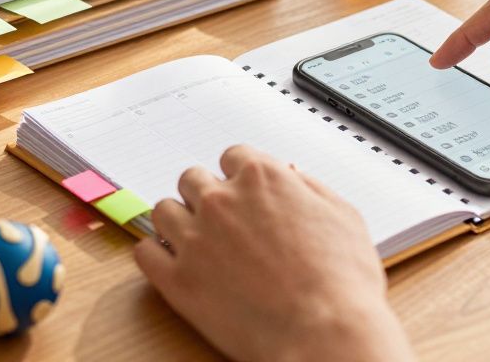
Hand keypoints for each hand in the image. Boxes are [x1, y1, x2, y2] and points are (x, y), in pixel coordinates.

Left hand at [134, 145, 414, 361]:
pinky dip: (155, 255)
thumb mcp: (344, 216)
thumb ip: (311, 189)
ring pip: (163, 211)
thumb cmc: (342, 282)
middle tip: (220, 220)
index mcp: (262, 178)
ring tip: (194, 241)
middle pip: (192, 179)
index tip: (242, 191)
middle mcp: (222, 200)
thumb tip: (292, 177)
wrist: (324, 334)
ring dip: (177, 221)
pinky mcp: (177, 279)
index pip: (232, 156)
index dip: (239, 176)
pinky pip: (145, 252)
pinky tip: (172, 264)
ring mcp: (195, 239)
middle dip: (205, 195)